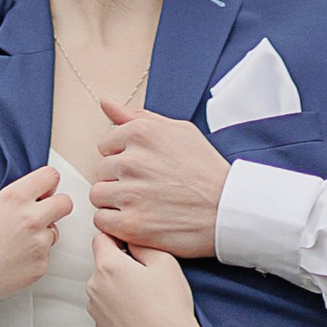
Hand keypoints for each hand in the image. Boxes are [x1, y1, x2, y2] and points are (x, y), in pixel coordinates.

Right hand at [0, 168, 70, 324]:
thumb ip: (13, 199)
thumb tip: (35, 197)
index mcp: (15, 198)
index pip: (51, 176)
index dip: (47, 184)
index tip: (43, 190)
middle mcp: (31, 218)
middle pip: (65, 203)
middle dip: (55, 207)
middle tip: (40, 215)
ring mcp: (38, 244)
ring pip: (54, 232)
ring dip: (41, 235)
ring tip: (15, 244)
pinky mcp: (40, 267)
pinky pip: (45, 256)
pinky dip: (33, 258)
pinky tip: (12, 261)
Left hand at [86, 229, 212, 326]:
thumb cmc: (170, 305)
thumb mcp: (164, 260)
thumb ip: (140, 242)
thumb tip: (129, 241)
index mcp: (107, 265)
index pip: (102, 238)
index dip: (119, 239)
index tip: (134, 249)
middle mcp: (94, 286)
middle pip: (102, 264)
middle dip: (119, 265)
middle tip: (146, 277)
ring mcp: (96, 311)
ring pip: (103, 287)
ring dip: (117, 287)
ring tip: (144, 299)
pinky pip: (106, 308)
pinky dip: (117, 307)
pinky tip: (139, 314)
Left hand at [91, 100, 228, 259]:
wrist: (228, 209)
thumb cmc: (205, 169)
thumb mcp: (177, 130)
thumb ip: (136, 116)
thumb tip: (105, 102)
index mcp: (141, 133)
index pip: (105, 144)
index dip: (123, 157)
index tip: (142, 168)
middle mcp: (132, 161)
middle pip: (101, 170)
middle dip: (118, 179)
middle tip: (145, 188)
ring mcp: (131, 194)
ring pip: (98, 195)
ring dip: (114, 202)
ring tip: (140, 204)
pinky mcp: (132, 225)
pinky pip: (102, 221)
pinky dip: (115, 224)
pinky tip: (137, 220)